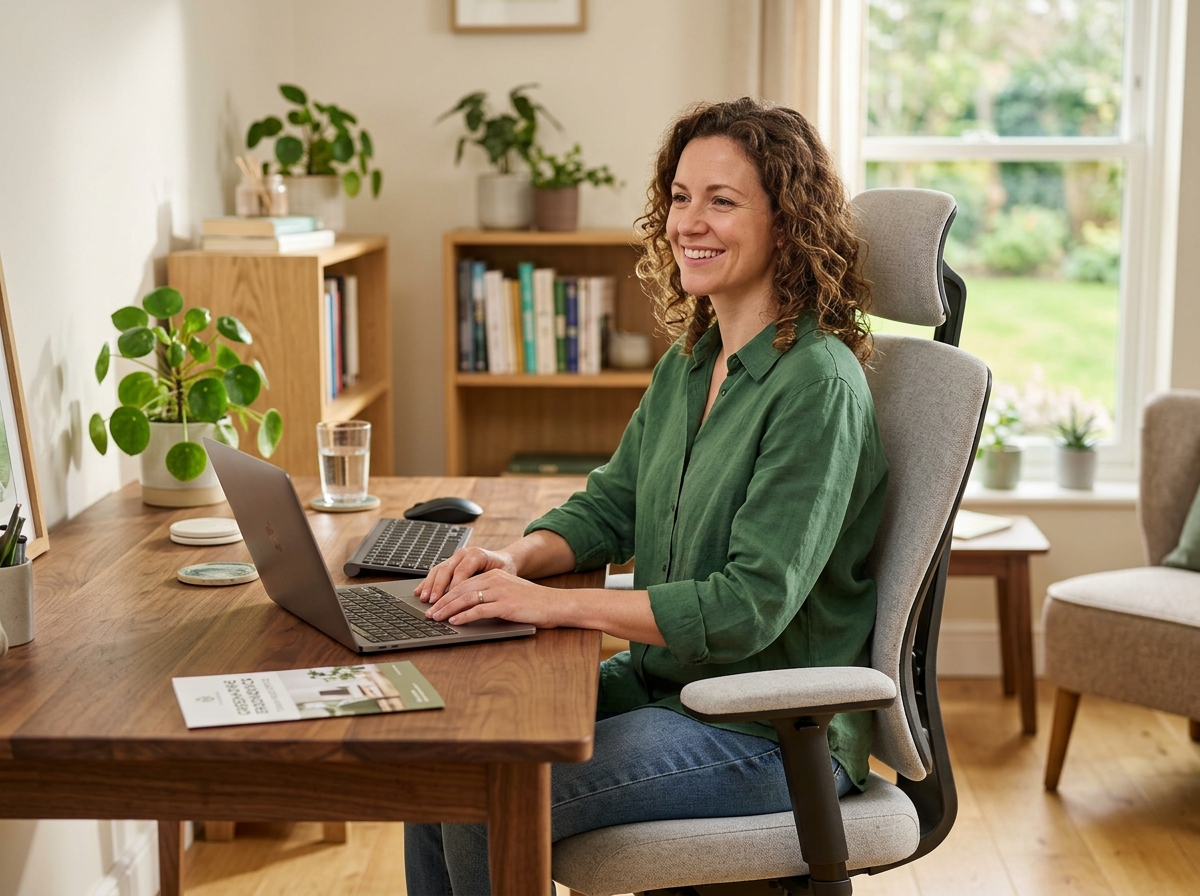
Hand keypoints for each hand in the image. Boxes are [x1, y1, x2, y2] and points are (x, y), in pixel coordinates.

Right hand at [413, 546, 516, 602]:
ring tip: (423, 598)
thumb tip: (475, 600)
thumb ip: (487, 585)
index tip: (448, 600)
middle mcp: (464, 554)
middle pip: (446, 570)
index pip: (461, 571)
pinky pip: (436, 571)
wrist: (505, 560)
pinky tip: (419, 591)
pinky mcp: (450, 563)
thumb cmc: (504, 570)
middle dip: (437, 587)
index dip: (454, 586)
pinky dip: (427, 582)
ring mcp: (456, 557)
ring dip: (429, 585)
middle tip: (432, 601)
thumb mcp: (500, 577)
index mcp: (477, 555)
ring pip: (438, 570)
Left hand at [423, 568, 564, 628]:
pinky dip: (464, 616)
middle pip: (461, 590)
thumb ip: (491, 595)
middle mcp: (495, 580)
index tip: (435, 603)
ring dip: (448, 609)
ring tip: (436, 618)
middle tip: (429, 612)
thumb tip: (469, 607)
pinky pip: (479, 610)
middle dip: (442, 601)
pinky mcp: (505, 605)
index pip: (464, 583)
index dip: (446, 594)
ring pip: (466, 599)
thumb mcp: (509, 592)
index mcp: (494, 575)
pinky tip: (455, 622)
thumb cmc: (534, 602)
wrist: (555, 604)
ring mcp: (500, 592)